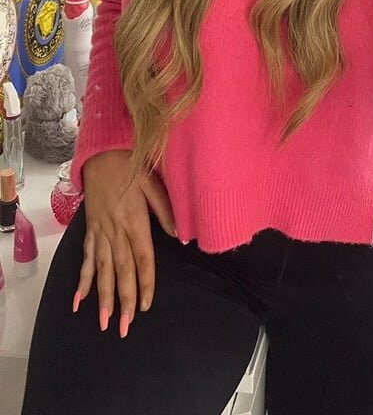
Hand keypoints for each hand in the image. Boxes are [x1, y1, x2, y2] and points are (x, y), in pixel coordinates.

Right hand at [74, 149, 176, 337]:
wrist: (102, 155)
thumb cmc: (132, 167)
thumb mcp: (154, 184)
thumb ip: (167, 211)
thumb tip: (182, 237)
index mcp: (135, 221)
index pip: (142, 258)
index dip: (144, 283)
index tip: (145, 306)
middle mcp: (116, 230)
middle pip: (121, 270)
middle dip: (122, 300)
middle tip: (123, 327)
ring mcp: (101, 232)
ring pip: (103, 270)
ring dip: (102, 297)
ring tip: (103, 322)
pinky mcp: (91, 229)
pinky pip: (87, 258)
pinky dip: (83, 280)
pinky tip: (79, 300)